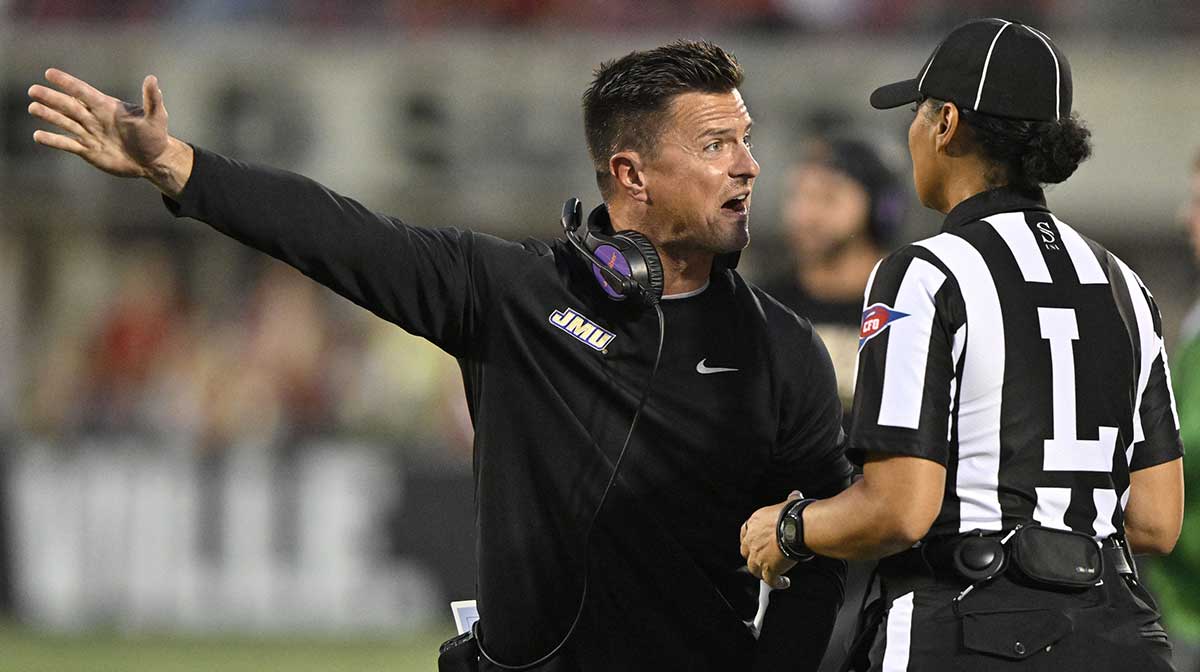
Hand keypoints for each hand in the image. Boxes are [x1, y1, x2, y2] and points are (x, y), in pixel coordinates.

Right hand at [28, 68, 191, 195]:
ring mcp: (90, 134)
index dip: (68, 83)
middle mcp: (95, 118)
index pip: (84, 92)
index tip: (50, 73)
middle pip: (69, 105)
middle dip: (52, 98)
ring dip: (49, 115)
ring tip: (32, 107)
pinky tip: (38, 135)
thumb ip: (152, 99)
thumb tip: (152, 79)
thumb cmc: (155, 136)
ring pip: (65, 122)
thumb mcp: (156, 117)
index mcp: (107, 107)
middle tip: (33, 90)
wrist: (153, 161)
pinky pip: (68, 144)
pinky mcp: (88, 151)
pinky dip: (53, 140)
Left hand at [740, 491, 800, 588]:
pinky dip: (776, 583)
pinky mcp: (768, 569)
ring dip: (761, 572)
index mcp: (754, 523)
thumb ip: (789, 500)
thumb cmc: (793, 514)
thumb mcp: (788, 503)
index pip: (745, 533)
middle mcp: (752, 540)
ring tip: (771, 574)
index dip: (750, 540)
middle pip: (746, 553)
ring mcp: (758, 556)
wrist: (796, 527)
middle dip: (753, 557)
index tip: (754, 543)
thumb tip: (795, 495)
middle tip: (763, 559)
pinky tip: (783, 583)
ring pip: (754, 569)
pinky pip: (770, 581)